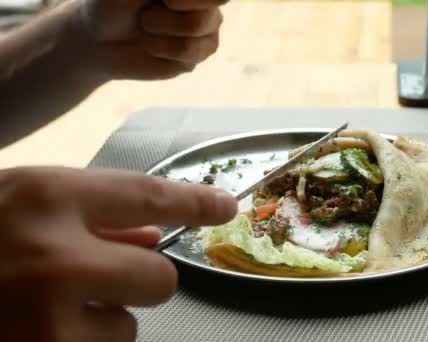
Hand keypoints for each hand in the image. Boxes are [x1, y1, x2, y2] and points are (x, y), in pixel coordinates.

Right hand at [0, 167, 236, 340]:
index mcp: (49, 198)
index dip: (194, 203)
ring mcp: (47, 318)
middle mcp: (55, 256)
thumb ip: (92, 215)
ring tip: (48, 307)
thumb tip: (154, 237)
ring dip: (102, 320)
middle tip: (103, 278)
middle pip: (160, 277)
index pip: (148, 195)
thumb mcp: (25, 204)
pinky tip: (38, 328)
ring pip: (127, 328)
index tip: (224, 208)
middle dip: (143, 280)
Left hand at [78, 0, 226, 79]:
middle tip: (146, 13)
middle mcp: (206, 4)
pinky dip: (162, 48)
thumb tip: (177, 1)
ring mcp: (205, 30)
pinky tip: (152, 45)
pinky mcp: (197, 54)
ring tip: (146, 27)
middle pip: (210, 9)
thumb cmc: (112, 3)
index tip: (165, 0)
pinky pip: (190, 52)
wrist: (100, 40)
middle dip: (169, 13)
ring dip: (159, 29)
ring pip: (198, 29)